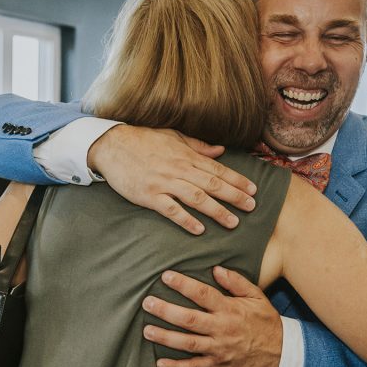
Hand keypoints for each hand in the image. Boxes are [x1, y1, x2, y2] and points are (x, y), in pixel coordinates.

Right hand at [87, 124, 256, 234]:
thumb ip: (197, 146)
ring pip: (196, 198)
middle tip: (252, 207)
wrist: (112, 145)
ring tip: (233, 222)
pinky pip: (171, 210)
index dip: (237, 180)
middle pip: (212, 184)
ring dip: (216, 211)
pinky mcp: (148, 196)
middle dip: (234, 196)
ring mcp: (163, 183)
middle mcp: (178, 169)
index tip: (253, 189)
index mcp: (185, 156)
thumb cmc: (143, 140)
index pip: (217, 169)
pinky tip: (199, 230)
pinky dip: (186, 220)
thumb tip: (220, 150)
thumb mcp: (172, 136)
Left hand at [142, 267, 281, 366]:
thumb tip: (216, 269)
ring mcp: (219, 349)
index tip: (166, 276)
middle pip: (190, 320)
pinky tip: (160, 363)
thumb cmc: (266, 321)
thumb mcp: (257, 297)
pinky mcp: (218, 365)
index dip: (183, 285)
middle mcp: (222, 329)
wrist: (283, 353)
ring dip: (166, 338)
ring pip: (188, 344)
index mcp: (230, 310)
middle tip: (147, 303)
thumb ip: (236, 282)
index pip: (203, 294)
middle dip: (166, 311)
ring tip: (147, 331)